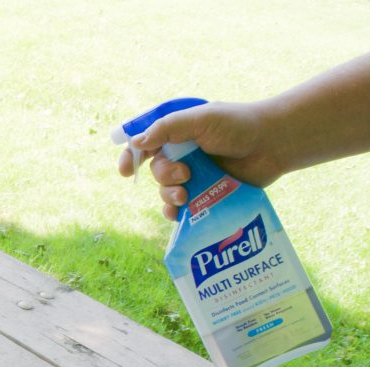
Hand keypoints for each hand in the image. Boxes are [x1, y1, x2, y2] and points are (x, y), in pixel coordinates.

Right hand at [117, 101, 285, 219]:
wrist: (273, 144)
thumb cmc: (239, 125)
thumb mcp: (201, 119)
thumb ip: (167, 128)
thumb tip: (136, 143)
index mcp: (178, 134)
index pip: (144, 145)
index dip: (130, 157)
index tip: (125, 171)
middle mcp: (183, 155)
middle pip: (155, 171)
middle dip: (164, 176)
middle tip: (184, 175)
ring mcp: (195, 177)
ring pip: (166, 191)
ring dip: (169, 195)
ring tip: (186, 196)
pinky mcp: (207, 195)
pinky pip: (181, 209)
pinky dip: (175, 213)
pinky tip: (179, 214)